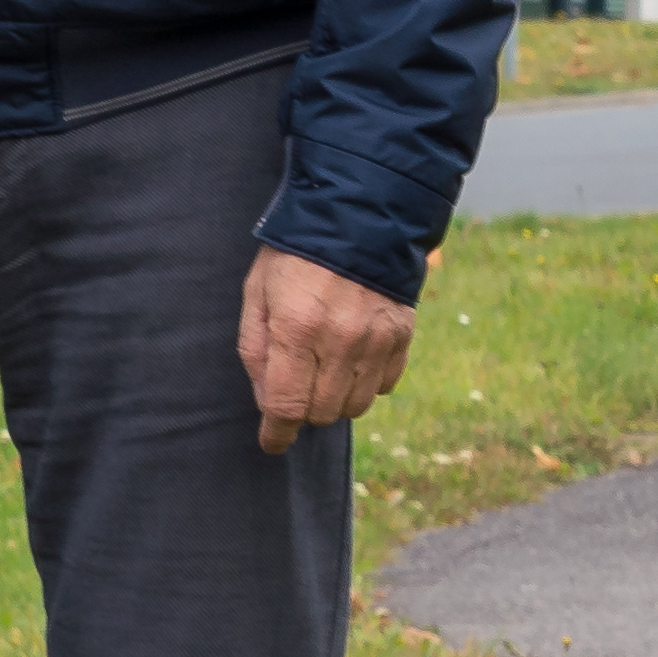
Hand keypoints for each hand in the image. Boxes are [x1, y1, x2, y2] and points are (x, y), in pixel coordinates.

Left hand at [238, 248, 413, 451]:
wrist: (357, 214)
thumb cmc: (294, 254)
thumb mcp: (257, 292)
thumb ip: (256, 349)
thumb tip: (267, 401)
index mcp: (297, 328)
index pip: (287, 406)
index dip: (277, 434)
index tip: (272, 442)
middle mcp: (341, 340)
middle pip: (322, 413)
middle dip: (303, 410)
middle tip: (295, 385)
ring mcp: (376, 340)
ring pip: (355, 406)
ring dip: (335, 399)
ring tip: (324, 370)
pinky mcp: (402, 335)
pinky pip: (384, 385)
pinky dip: (366, 383)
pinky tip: (352, 358)